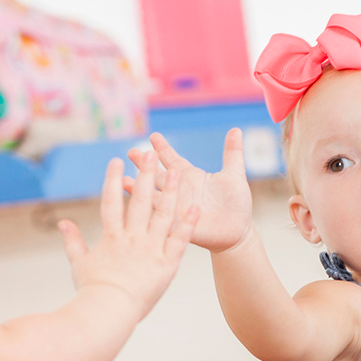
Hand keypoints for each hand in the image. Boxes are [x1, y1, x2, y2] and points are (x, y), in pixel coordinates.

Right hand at [58, 157, 198, 317]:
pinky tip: (195, 207)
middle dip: (144, 175)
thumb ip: (72, 241)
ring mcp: (151, 250)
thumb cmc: (92, 291)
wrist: (108, 312)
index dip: (113, 179)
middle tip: (150, 155)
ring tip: (176, 172)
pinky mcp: (167, 264)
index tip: (116, 160)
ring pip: (163, 215)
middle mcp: (132, 239)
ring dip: (170, 192)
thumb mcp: (79, 263)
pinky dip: (188, 224)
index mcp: (111, 237)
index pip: (111, 202)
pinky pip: (179, 240)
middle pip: (139, 201)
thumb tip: (63, 223)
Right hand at [127, 130, 253, 252]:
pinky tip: (134, 205)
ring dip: (138, 188)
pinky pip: (159, 215)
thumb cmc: (236, 203)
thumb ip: (232, 153)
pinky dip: (147, 210)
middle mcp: (179, 189)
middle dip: (144, 163)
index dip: (163, 148)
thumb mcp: (234, 175)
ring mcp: (176, 206)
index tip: (153, 136)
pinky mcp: (177, 223)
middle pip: (157, 174)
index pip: (172, 159)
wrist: (237, 231)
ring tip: (122, 180)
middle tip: (131, 152)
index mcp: (191, 176)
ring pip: (152, 195)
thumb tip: (236, 130)